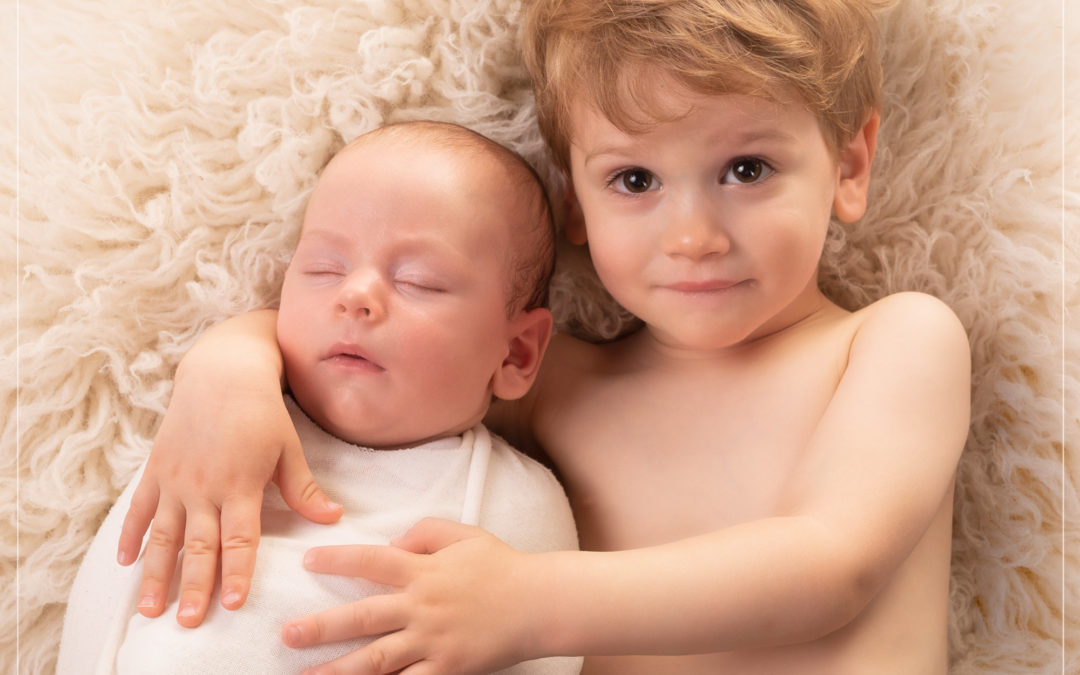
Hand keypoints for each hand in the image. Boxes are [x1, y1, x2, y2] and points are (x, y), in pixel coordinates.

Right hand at [117, 336, 342, 627]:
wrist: (222, 373)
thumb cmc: (262, 412)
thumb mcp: (288, 448)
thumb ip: (303, 489)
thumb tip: (332, 518)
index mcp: (240, 484)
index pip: (240, 538)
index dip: (238, 572)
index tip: (235, 604)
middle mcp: (204, 486)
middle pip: (198, 546)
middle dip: (194, 587)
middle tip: (189, 622)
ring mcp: (176, 480)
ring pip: (163, 536)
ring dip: (156, 575)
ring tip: (149, 610)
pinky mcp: (156, 470)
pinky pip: (140, 509)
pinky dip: (130, 536)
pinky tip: (125, 564)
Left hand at [281, 519, 540, 674]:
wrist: (540, 603)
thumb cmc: (501, 566)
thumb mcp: (463, 534)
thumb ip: (424, 531)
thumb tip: (393, 542)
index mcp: (424, 571)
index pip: (372, 562)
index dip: (337, 560)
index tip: (307, 561)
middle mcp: (423, 607)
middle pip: (363, 618)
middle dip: (322, 627)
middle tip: (288, 634)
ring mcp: (434, 642)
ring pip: (378, 660)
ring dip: (338, 670)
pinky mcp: (448, 670)